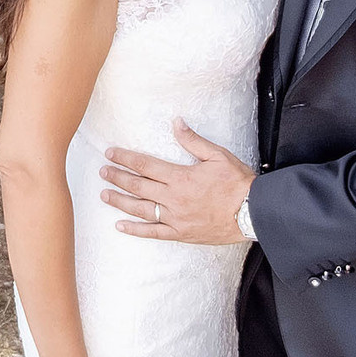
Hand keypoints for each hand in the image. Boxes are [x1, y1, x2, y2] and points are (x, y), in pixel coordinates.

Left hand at [101, 121, 255, 244]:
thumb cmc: (237, 183)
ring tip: (104, 195)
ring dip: (120, 201)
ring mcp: (175, 218)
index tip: (110, 154)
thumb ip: (193, 140)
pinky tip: (120, 226)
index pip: (145, 165)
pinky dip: (135, 230)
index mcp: (180, 177)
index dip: (125, 158)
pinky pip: (153, 233)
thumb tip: (176, 122)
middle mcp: (173, 198)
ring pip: (141, 209)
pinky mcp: (181, 234)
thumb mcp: (217, 155)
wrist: (252, 212)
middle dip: (118, 177)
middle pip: (138, 186)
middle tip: (103, 172)